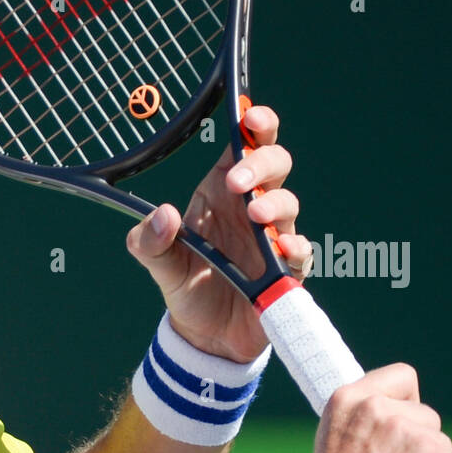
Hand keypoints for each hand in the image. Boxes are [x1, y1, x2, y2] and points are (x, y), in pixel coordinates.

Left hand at [124, 105, 312, 362]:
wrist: (204, 336)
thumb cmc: (186, 285)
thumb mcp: (158, 264)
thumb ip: (150, 241)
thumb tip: (162, 216)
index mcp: (219, 193)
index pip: (241, 147)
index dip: (252, 125)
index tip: (249, 116)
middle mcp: (250, 207)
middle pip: (274, 163)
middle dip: (261, 163)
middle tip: (239, 181)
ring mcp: (273, 235)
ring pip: (289, 202)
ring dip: (274, 204)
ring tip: (254, 215)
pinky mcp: (287, 269)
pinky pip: (301, 250)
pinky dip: (295, 247)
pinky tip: (281, 250)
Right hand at [283, 365, 451, 452]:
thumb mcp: (336, 443)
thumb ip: (364, 423)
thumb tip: (400, 422)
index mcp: (347, 399)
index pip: (401, 376)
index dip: (408, 402)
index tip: (401, 425)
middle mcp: (376, 406)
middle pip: (425, 414)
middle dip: (419, 443)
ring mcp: (406, 428)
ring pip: (440, 442)